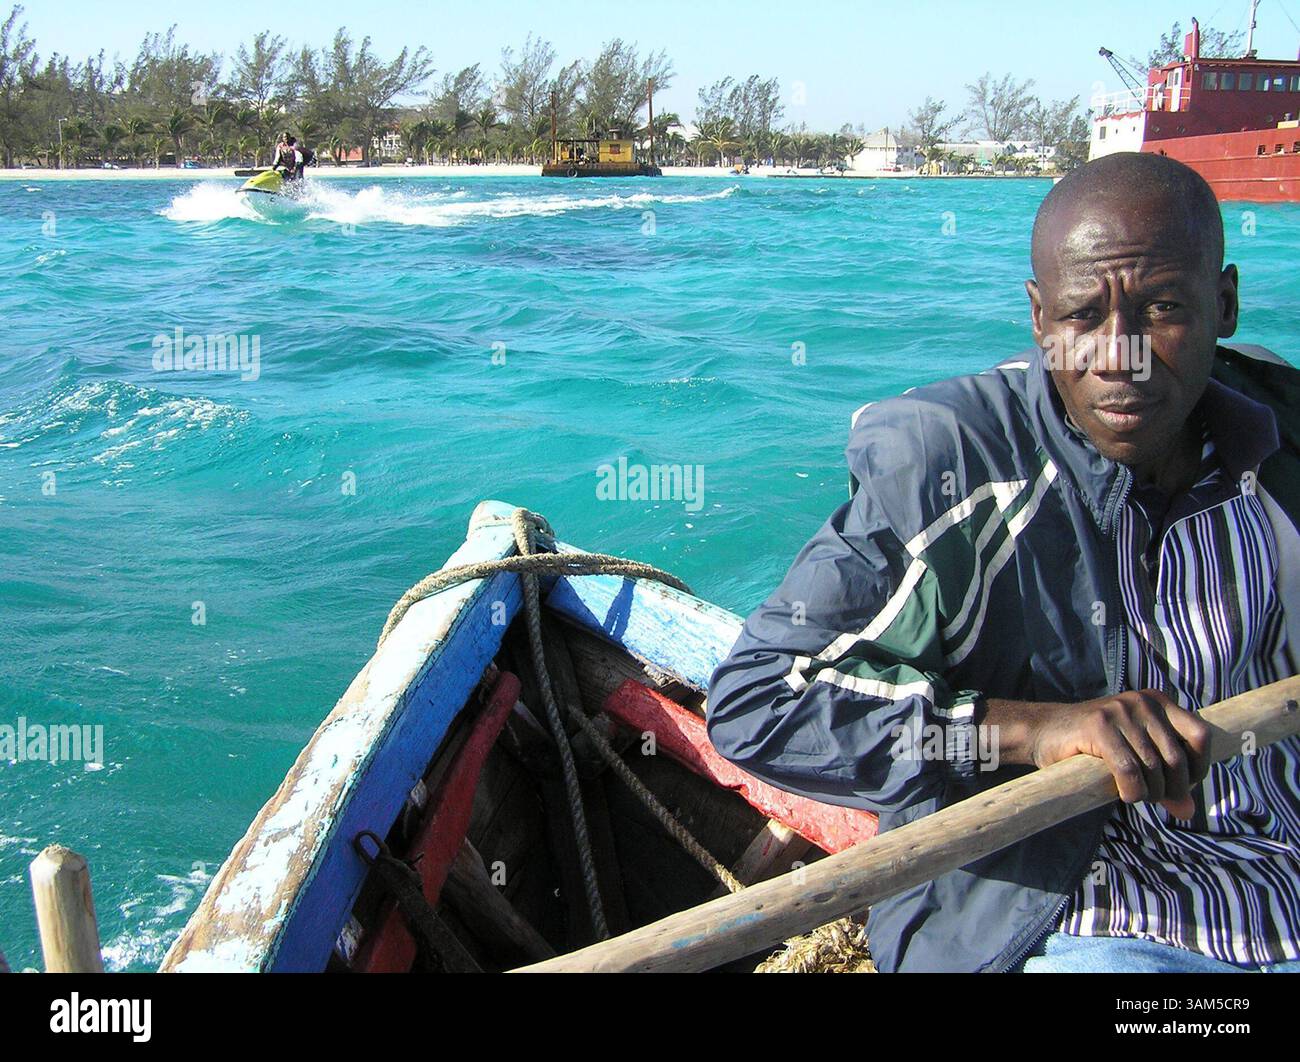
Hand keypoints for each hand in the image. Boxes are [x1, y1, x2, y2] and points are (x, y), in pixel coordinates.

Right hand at [1028, 689, 1209, 818]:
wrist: (1043, 731)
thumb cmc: (1093, 746)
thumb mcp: (1137, 756)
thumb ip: (1166, 778)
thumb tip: (1189, 811)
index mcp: (1158, 702)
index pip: (1202, 735)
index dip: (1198, 768)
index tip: (1180, 786)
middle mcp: (1143, 702)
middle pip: (1177, 758)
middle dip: (1171, 788)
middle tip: (1154, 798)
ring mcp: (1120, 712)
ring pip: (1153, 767)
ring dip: (1149, 793)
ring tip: (1134, 796)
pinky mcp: (1098, 726)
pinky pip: (1128, 770)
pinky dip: (1131, 791)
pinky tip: (1123, 795)